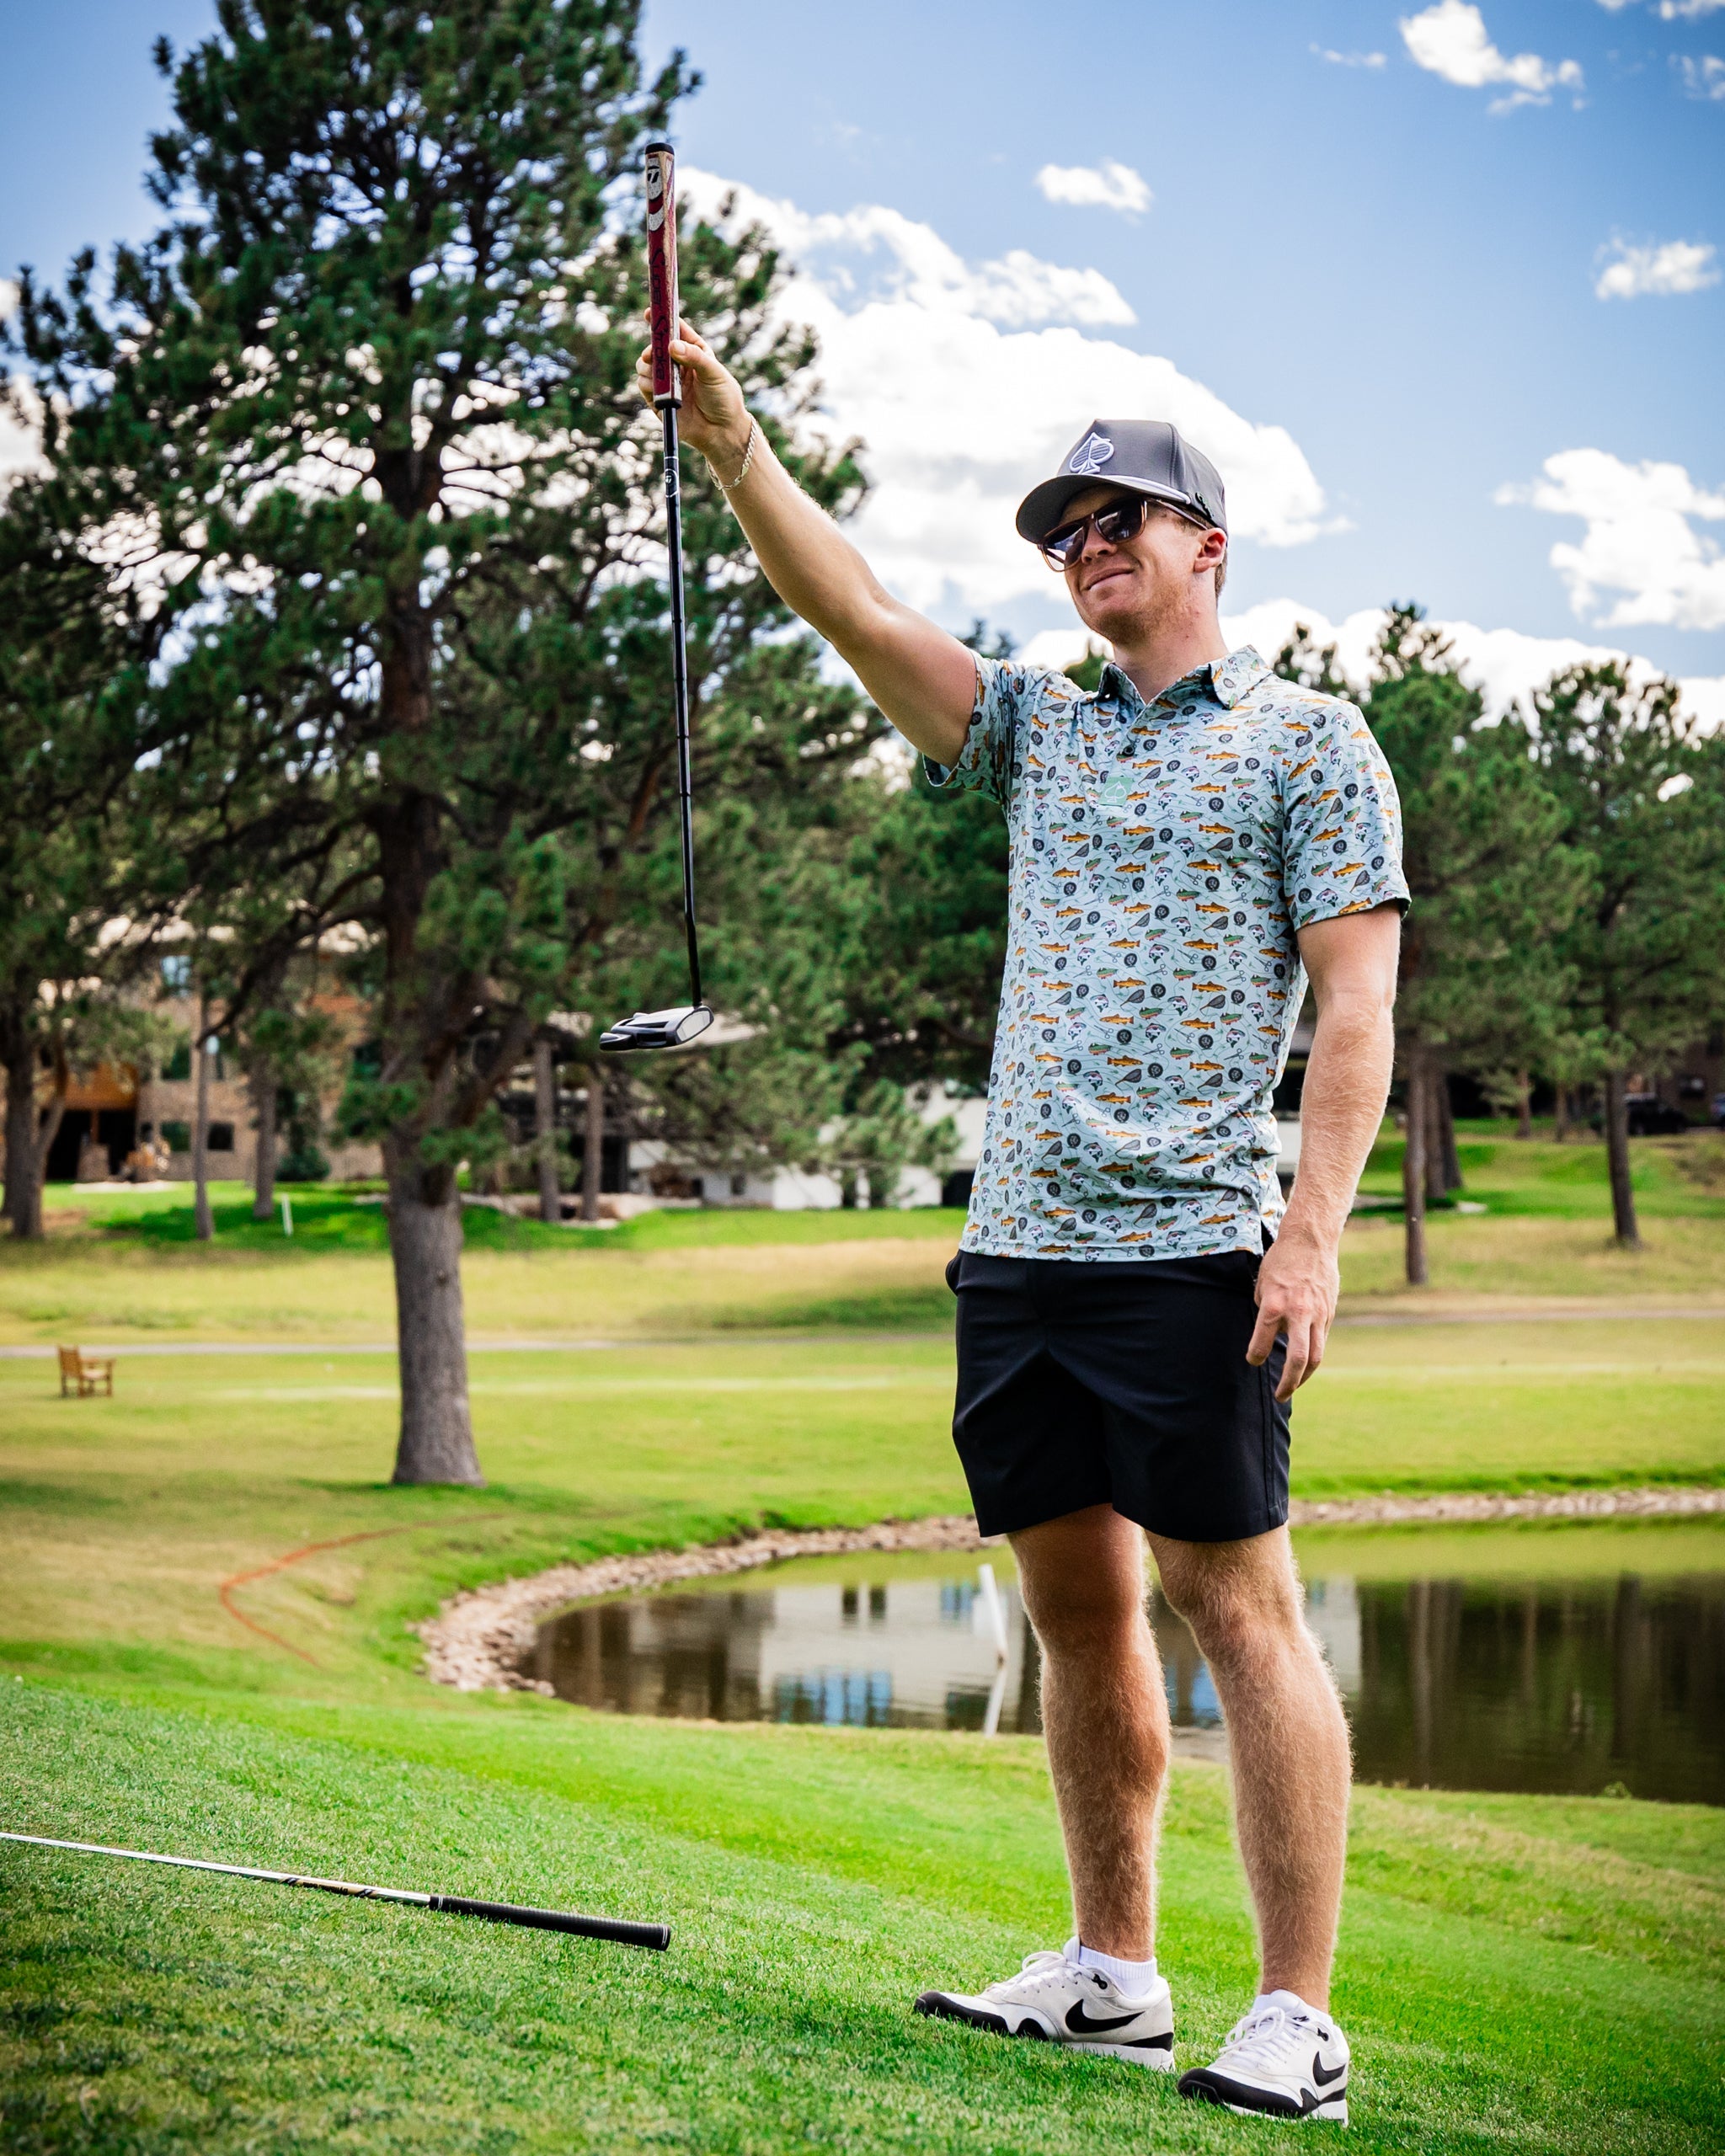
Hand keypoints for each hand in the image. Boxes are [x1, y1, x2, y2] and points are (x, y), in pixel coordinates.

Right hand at [635, 315, 751, 470]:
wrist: (721, 432)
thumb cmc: (724, 399)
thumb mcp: (714, 373)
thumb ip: (693, 357)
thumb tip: (671, 345)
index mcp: (693, 351)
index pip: (675, 331)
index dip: (662, 320)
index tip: (650, 312)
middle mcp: (677, 364)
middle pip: (655, 347)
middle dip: (651, 348)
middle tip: (653, 353)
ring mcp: (666, 382)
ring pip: (644, 365)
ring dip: (647, 367)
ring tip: (660, 376)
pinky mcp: (658, 400)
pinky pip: (643, 385)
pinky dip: (646, 383)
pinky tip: (657, 388)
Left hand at [1246, 1231, 1338, 1401]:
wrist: (1311, 1241)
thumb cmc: (1281, 1261)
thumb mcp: (1263, 1284)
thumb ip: (1265, 1311)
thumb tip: (1269, 1333)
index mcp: (1275, 1305)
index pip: (1262, 1343)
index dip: (1255, 1356)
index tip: (1253, 1360)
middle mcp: (1297, 1314)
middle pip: (1298, 1359)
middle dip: (1288, 1383)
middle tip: (1279, 1396)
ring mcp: (1317, 1315)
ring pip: (1316, 1356)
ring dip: (1304, 1377)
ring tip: (1292, 1387)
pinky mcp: (1329, 1314)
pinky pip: (1320, 1341)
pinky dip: (1311, 1356)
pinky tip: (1303, 1365)